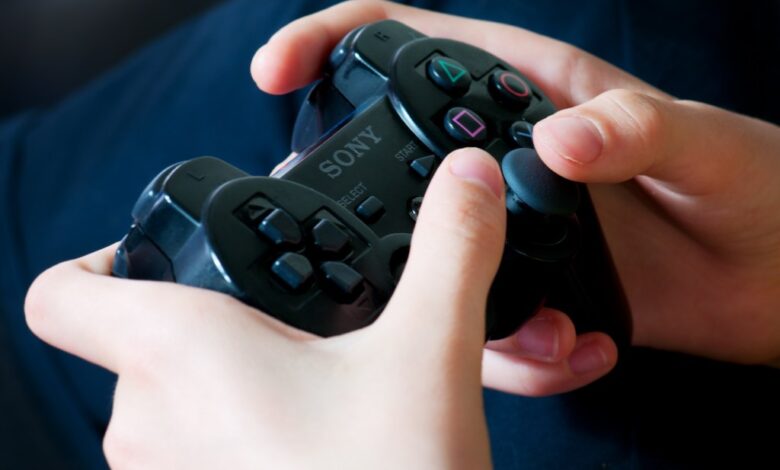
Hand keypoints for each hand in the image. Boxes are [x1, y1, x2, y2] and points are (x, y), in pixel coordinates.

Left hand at [26, 149, 504, 468]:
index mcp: (181, 353)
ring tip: (306, 381)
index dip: (100, 257)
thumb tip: (468, 180)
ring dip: (228, 378)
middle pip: (139, 337)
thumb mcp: (430, 355)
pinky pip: (192, 448)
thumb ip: (449, 250)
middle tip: (287, 321)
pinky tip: (307, 432)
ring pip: (169, 398)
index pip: (64, 292)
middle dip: (215, 318)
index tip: (162, 251)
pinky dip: (235, 428)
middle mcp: (148, 421)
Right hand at [252, 0, 779, 379]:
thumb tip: (557, 141)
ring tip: (548, 333)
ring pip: (429, 266)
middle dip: (357, 210)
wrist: (778, 276)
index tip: (277, 72)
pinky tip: (580, 351)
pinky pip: (483, 327)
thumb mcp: (708, 144)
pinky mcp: (525, 289)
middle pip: (392, 166)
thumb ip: (635, 129)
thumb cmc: (759, 189)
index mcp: (530, 95)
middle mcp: (504, 164)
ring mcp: (507, 231)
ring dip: (455, 312)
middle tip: (362, 254)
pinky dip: (520, 356)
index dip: (333, 45)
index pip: (409, 45)